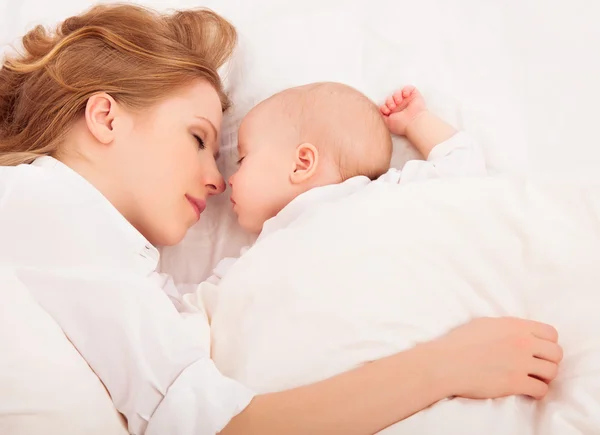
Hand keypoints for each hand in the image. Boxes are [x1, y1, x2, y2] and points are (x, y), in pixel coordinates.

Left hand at [379, 85, 427, 135]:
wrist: (413, 123)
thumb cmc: (401, 125)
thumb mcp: (387, 123)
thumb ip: (381, 116)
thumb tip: (378, 110)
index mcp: (394, 113)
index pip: (386, 105)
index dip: (384, 106)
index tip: (386, 110)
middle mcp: (400, 106)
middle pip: (390, 98)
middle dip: (389, 101)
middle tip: (392, 107)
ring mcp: (407, 101)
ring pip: (398, 92)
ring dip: (396, 95)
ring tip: (399, 101)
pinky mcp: (414, 96)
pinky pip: (409, 88)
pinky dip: (406, 90)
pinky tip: (405, 95)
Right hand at [434, 317, 562, 399]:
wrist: (445, 363)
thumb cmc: (459, 343)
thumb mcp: (485, 324)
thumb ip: (507, 328)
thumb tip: (519, 333)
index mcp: (515, 326)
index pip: (551, 333)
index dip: (547, 343)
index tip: (539, 350)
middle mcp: (522, 342)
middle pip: (556, 353)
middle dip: (549, 360)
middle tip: (537, 366)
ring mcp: (520, 363)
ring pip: (552, 372)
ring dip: (544, 377)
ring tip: (532, 378)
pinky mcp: (515, 383)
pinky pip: (541, 390)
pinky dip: (536, 392)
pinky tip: (526, 390)